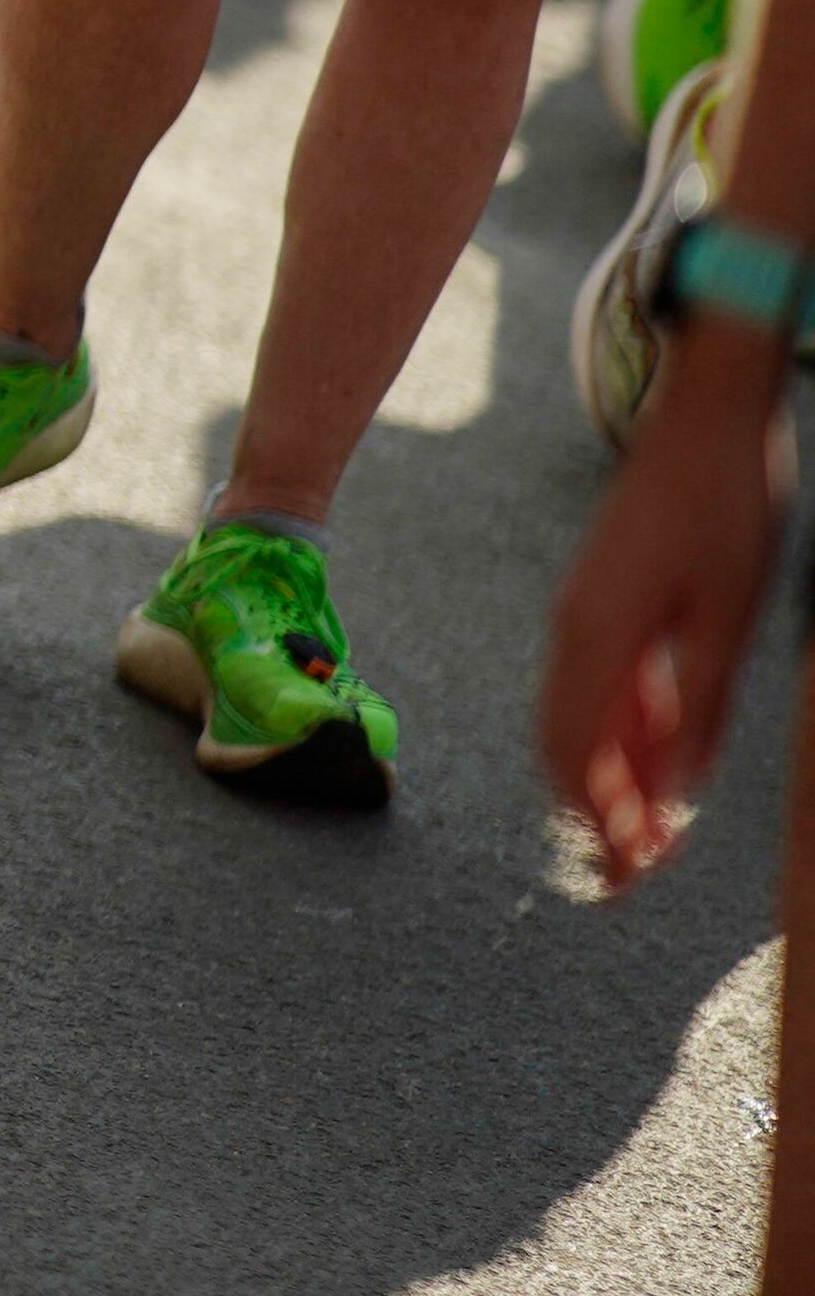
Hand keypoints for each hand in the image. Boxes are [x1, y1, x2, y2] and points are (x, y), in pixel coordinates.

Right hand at [542, 314, 792, 891]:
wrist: (704, 421)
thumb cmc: (724, 509)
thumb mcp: (729, 618)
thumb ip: (697, 707)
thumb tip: (676, 789)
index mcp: (595, 638)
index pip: (571, 754)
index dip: (594, 821)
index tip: (625, 874)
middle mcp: (574, 632)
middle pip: (565, 745)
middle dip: (596, 813)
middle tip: (634, 870)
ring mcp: (585, 615)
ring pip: (580, 719)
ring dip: (611, 778)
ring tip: (651, 829)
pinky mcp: (605, 601)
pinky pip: (601, 685)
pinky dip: (624, 734)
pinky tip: (662, 758)